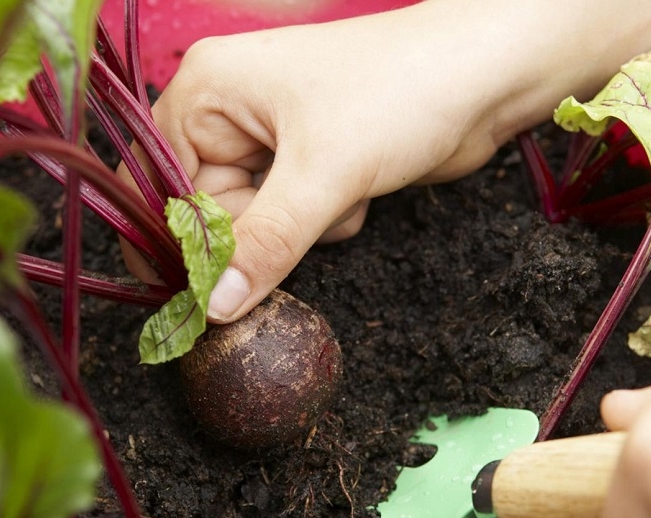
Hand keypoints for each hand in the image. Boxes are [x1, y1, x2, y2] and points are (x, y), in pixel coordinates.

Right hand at [120, 0, 650, 322]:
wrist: (485, 77)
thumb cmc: (399, 94)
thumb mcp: (322, 173)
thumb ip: (263, 244)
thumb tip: (214, 307)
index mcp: (208, 89)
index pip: (165, 186)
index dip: (188, 242)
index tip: (208, 294)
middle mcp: (230, 109)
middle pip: (210, 209)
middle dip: (261, 231)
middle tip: (304, 220)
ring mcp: (272, 136)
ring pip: (256, 221)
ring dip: (300, 227)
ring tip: (343, 191)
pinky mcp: (310, 160)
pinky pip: (292, 217)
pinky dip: (325, 218)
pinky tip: (359, 190)